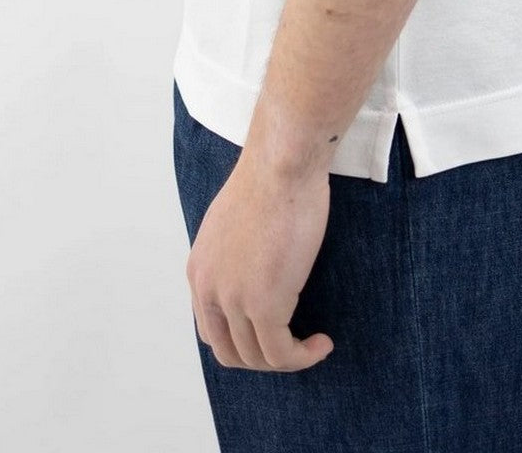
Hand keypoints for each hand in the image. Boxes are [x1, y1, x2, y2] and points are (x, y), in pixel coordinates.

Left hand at [185, 148, 335, 371]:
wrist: (282, 163)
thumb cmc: (271, 179)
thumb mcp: (235, 222)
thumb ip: (234, 254)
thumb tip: (254, 271)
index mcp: (199, 269)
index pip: (210, 328)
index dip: (241, 338)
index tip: (272, 331)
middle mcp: (209, 289)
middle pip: (228, 351)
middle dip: (261, 357)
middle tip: (293, 344)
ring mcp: (234, 299)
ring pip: (256, 357)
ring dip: (287, 359)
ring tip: (313, 345)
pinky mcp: (264, 304)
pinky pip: (282, 353)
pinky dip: (303, 357)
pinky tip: (321, 343)